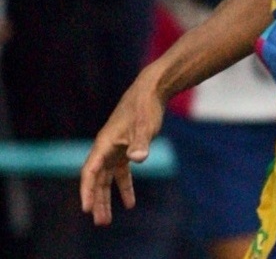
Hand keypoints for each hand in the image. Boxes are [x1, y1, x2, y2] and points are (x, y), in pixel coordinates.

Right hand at [80, 74, 164, 225]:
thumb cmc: (145, 107)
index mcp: (104, 143)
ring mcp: (115, 148)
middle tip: (100, 222)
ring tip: (108, 219)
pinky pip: (121, 173)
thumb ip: (140, 143)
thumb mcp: (144, 126)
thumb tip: (138, 159)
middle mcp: (105, 148)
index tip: (86, 208)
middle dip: (97, 201)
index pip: (90, 171)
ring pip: (107, 179)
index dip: (87, 191)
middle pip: (96, 180)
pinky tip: (130, 202)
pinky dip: (124, 186)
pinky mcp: (126, 148)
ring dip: (107, 198)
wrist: (152, 90)